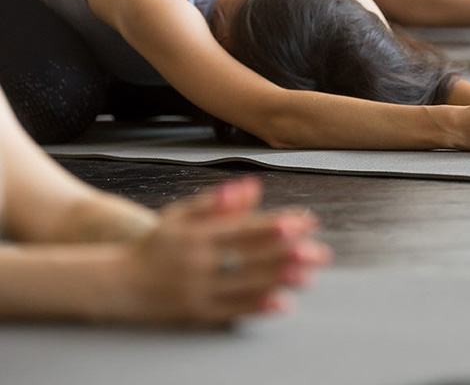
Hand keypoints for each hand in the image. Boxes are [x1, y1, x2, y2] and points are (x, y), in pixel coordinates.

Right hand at [112, 177, 331, 325]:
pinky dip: (258, 307)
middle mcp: (198, 261)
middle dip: (287, 253)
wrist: (119, 283)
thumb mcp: (181, 215)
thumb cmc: (157, 244)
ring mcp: (197, 290)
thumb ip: (216, 201)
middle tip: (318, 251)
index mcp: (197, 233)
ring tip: (309, 275)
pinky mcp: (198, 314)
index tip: (304, 221)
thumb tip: (251, 186)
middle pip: (249, 256)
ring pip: (245, 283)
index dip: (276, 224)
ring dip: (280, 279)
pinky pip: (232, 310)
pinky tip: (283, 303)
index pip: (243, 226)